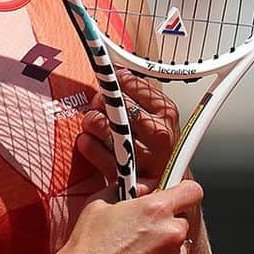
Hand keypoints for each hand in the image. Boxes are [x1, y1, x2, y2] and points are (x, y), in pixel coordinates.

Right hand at [59, 179, 202, 253]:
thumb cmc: (86, 247)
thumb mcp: (100, 204)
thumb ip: (128, 190)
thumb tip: (145, 187)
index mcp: (156, 209)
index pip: (192, 191)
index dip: (183, 193)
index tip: (175, 198)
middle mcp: (173, 234)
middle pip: (183, 221)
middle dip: (167, 224)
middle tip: (143, 233)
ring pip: (181, 247)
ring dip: (166, 249)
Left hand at [76, 69, 180, 189]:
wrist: (166, 185)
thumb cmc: (157, 147)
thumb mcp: (158, 116)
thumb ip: (140, 93)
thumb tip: (117, 69)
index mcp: (167, 112)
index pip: (130, 82)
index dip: (113, 81)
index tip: (110, 83)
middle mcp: (157, 133)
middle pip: (112, 101)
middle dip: (101, 101)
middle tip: (101, 107)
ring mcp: (140, 155)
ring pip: (99, 123)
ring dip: (91, 122)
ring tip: (94, 126)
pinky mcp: (123, 174)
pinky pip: (90, 147)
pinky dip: (86, 143)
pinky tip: (92, 144)